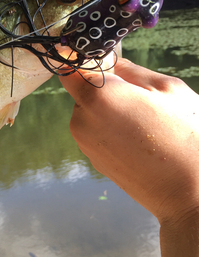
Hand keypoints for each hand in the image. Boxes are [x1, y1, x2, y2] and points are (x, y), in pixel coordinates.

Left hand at [60, 58, 198, 225]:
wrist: (191, 194)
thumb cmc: (186, 137)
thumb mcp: (168, 89)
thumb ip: (132, 70)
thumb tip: (111, 62)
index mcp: (97, 98)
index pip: (70, 68)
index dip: (84, 61)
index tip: (106, 62)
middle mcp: (82, 121)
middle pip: (81, 91)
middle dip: (104, 88)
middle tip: (139, 96)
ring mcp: (86, 144)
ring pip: (89, 113)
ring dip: (108, 110)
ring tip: (143, 122)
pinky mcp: (94, 161)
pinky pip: (96, 133)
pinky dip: (111, 130)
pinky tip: (139, 140)